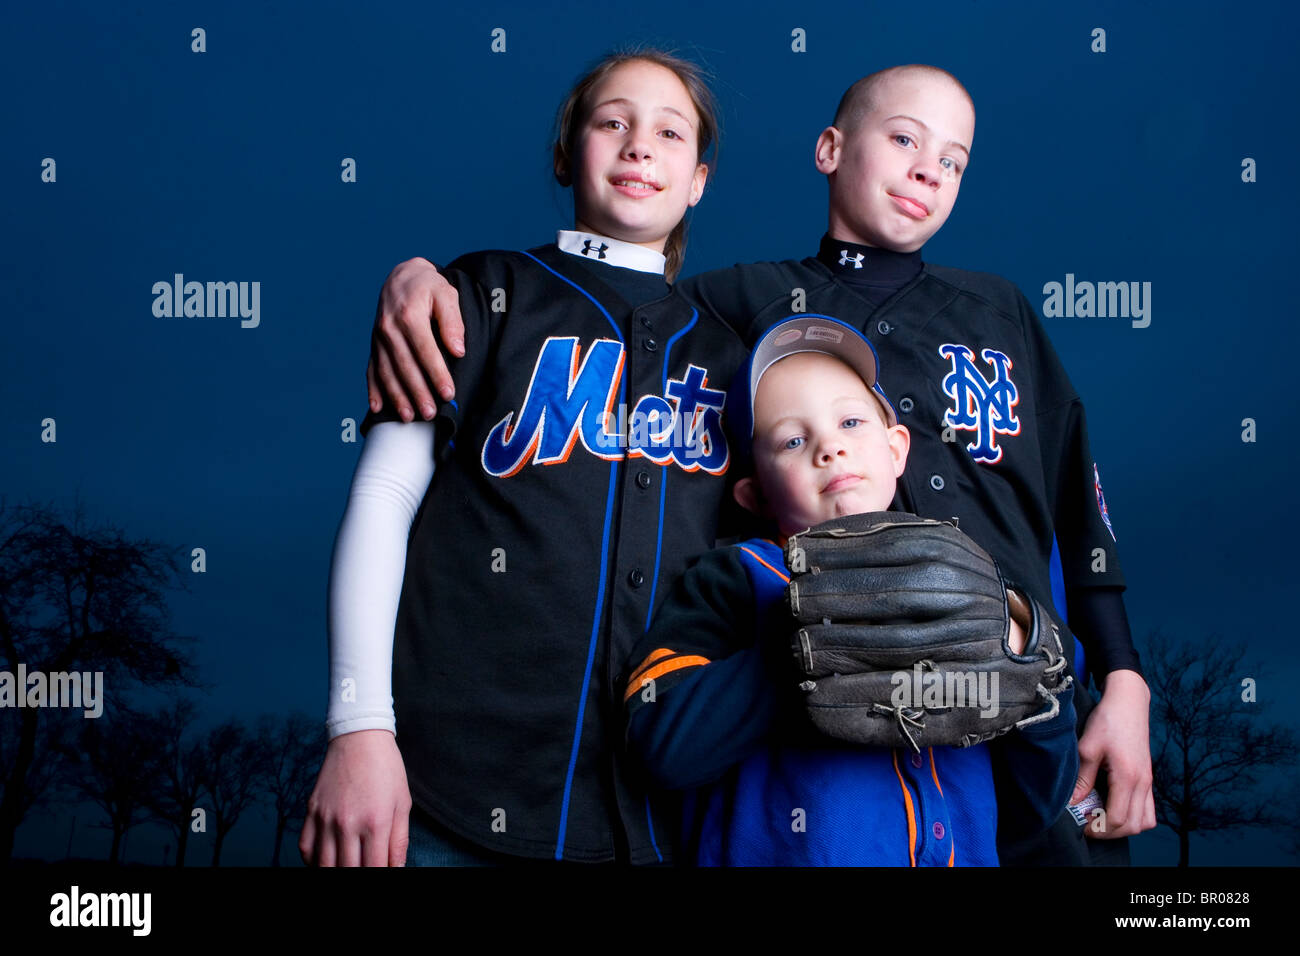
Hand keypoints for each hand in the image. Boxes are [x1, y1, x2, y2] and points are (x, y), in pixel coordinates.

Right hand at [299, 729, 412, 865]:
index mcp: (375, 822)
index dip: (379, 875)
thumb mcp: (403, 804)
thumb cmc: (386, 769)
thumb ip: (399, 840)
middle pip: (348, 870)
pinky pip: (305, 847)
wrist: (360, 737)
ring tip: (346, 865)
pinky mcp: (311, 811)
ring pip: (324, 865)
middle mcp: (348, 823)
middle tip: (364, 865)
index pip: (374, 869)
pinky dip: (313, 860)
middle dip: (358, 874)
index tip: (381, 871)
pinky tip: (326, 859)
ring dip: (335, 870)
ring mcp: (326, 818)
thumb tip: (396, 867)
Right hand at [366, 257, 464, 420]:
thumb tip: (457, 350)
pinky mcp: (374, 344)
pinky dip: (373, 390)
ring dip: (397, 396)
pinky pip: (371, 369)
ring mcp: (379, 338)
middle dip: (418, 392)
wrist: (401, 277)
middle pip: (405, 366)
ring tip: (409, 417)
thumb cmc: (428, 287)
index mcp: (409, 316)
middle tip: (430, 414)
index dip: (436, 373)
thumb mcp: (446, 293)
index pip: (425, 350)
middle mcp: (389, 328)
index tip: (448, 393)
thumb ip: (453, 321)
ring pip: (387, 372)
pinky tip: (377, 409)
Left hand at [1072, 668, 1155, 838]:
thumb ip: (1082, 778)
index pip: (1118, 818)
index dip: (1099, 828)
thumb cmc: (1108, 721)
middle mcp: (1143, 783)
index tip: (1081, 825)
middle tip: (1088, 824)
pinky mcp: (1147, 777)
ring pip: (1145, 820)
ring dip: (1124, 826)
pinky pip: (1148, 808)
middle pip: (1133, 825)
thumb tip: (1072, 803)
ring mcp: (1148, 781)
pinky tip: (1113, 806)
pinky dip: (1133, 815)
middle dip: (1110, 831)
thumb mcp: (1087, 747)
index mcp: (1128, 777)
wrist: (1128, 702)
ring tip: (1101, 817)